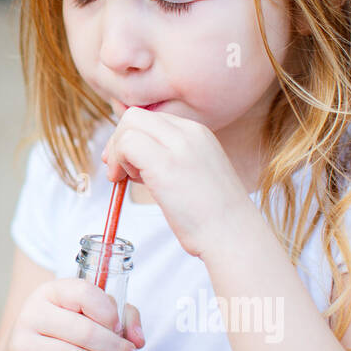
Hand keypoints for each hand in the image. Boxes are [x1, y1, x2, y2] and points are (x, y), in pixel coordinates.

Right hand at [2, 278, 144, 350]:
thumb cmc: (62, 335)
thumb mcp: (88, 315)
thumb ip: (121, 317)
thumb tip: (136, 339)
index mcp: (50, 292)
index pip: (84, 293)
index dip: (109, 313)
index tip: (121, 330)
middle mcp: (33, 314)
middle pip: (84, 331)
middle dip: (114, 349)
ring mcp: (23, 344)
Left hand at [101, 108, 255, 257]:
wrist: (233, 235)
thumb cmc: (210, 215)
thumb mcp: (192, 173)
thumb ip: (166, 157)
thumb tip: (129, 154)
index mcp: (197, 132)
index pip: (150, 118)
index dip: (130, 138)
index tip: (125, 162)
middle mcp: (189, 132)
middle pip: (135, 116)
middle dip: (117, 141)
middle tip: (117, 170)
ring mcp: (178, 145)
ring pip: (128, 125)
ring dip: (118, 153)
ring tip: (129, 179)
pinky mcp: (165, 164)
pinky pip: (127, 144)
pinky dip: (119, 161)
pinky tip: (130, 182)